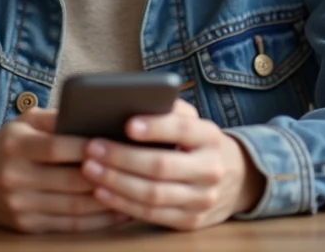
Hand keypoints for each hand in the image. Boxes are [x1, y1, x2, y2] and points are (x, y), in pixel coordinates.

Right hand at [0, 108, 128, 232]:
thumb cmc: (6, 143)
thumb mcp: (24, 121)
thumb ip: (57, 118)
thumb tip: (97, 117)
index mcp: (15, 146)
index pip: (57, 147)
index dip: (89, 147)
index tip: (119, 142)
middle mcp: (15, 177)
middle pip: (70, 181)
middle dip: (106, 176)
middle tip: (137, 169)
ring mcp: (20, 206)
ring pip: (74, 208)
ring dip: (108, 202)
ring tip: (136, 191)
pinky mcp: (26, 227)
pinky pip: (69, 227)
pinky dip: (98, 221)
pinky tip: (118, 211)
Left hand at [79, 99, 265, 230]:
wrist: (234, 179)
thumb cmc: (197, 143)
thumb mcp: (192, 121)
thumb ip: (168, 110)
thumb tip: (130, 101)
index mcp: (211, 136)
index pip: (183, 129)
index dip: (155, 127)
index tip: (127, 124)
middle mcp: (211, 169)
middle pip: (162, 166)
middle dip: (122, 157)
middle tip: (92, 148)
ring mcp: (203, 199)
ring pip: (154, 194)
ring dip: (116, 182)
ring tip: (90, 169)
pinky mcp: (191, 221)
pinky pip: (152, 215)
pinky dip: (123, 204)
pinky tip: (102, 192)